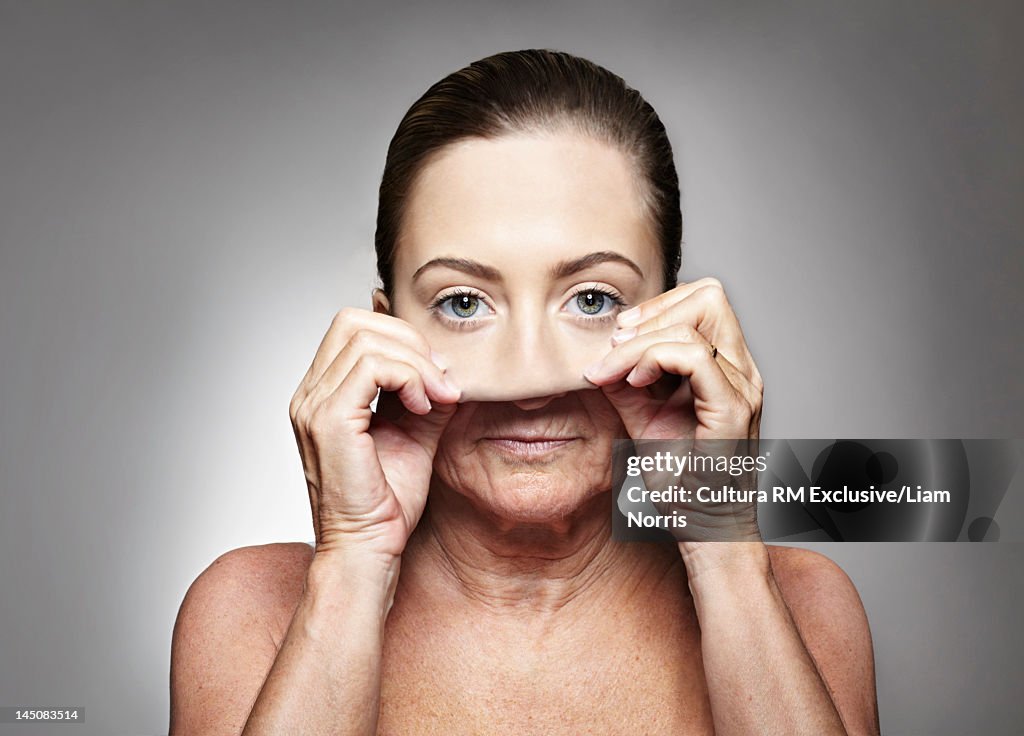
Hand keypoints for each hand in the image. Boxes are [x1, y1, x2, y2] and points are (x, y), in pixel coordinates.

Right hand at [288, 308, 460, 559]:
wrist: (367, 549)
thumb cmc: (386, 502)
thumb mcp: (416, 433)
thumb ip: (425, 394)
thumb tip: (449, 365)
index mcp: (323, 394)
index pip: (354, 328)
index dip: (401, 338)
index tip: (436, 374)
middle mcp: (309, 394)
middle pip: (355, 321)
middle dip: (409, 341)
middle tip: (440, 379)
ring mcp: (313, 405)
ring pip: (366, 339)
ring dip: (416, 362)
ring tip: (437, 396)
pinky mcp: (329, 420)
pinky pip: (372, 367)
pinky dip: (408, 377)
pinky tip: (423, 405)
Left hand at [585, 278, 763, 549]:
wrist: (705, 530)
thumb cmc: (682, 483)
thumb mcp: (642, 420)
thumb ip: (625, 384)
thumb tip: (595, 355)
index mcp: (727, 369)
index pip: (702, 301)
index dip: (657, 307)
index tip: (618, 336)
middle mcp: (742, 372)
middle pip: (709, 296)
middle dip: (653, 312)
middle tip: (617, 344)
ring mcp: (742, 388)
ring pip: (697, 321)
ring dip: (642, 340)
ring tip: (616, 371)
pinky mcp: (731, 409)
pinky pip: (694, 357)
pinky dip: (653, 360)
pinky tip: (632, 382)